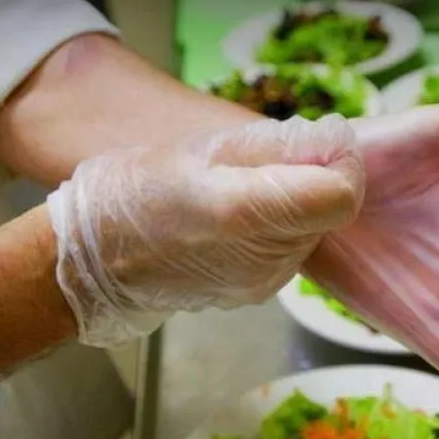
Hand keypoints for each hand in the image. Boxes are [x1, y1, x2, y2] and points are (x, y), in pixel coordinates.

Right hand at [48, 115, 363, 346]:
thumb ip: (274, 146)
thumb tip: (333, 143)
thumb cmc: (134, 190)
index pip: (340, 195)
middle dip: (315, 179)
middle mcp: (264, 258)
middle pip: (330, 212)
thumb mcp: (200, 148)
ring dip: (295, 203)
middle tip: (269, 160)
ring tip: (244, 188)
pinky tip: (237, 219)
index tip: (323, 144)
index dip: (343, 164)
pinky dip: (278, 228)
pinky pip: (290, 251)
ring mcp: (264, 284)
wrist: (95, 262)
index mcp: (243, 212)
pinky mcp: (258, 295)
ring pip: (312, 232)